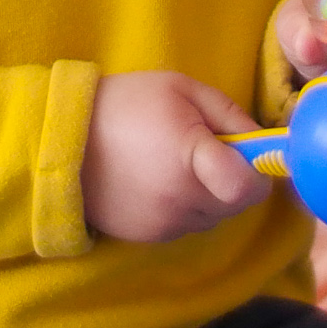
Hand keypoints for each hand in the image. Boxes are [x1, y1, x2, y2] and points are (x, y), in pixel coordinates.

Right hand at [81, 72, 270, 241]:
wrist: (62, 139)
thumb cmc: (127, 105)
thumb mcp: (183, 90)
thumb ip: (231, 116)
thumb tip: (264, 143)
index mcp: (191, 160)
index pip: (249, 188)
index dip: (258, 174)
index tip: (248, 156)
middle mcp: (180, 200)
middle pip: (237, 205)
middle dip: (233, 181)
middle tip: (206, 152)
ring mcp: (164, 223)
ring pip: (213, 217)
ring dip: (209, 196)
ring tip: (176, 165)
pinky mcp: (148, 237)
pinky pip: (187, 226)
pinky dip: (184, 208)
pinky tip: (158, 182)